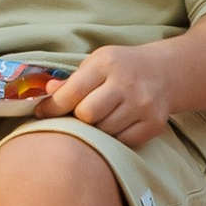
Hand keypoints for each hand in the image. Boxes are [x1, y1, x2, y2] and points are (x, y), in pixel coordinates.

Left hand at [53, 40, 182, 146]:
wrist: (164, 72)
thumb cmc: (121, 68)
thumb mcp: (96, 64)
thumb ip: (72, 80)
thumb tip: (47, 92)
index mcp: (106, 63)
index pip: (73, 91)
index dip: (52, 107)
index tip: (41, 113)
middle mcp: (127, 83)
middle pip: (87, 115)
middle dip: (77, 118)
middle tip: (77, 115)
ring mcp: (143, 105)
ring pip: (104, 131)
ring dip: (95, 130)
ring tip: (97, 119)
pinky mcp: (154, 124)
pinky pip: (123, 142)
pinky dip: (113, 139)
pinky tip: (114, 126)